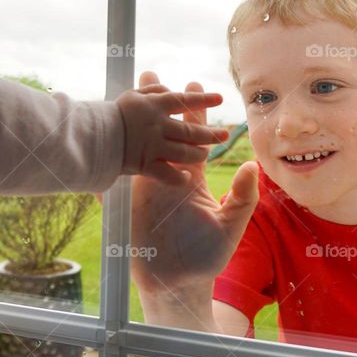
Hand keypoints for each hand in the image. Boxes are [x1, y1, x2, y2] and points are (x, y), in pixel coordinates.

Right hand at [129, 72, 259, 295]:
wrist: (178, 282)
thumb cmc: (206, 255)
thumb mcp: (231, 224)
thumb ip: (243, 196)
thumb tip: (253, 166)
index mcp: (192, 178)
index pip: (192, 138)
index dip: (192, 112)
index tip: (192, 84)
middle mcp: (168, 176)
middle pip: (163, 133)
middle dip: (157, 104)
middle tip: (151, 74)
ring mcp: (147, 186)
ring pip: (140, 146)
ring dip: (132, 119)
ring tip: (125, 93)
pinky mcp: (130, 200)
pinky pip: (121, 173)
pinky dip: (111, 154)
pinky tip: (102, 132)